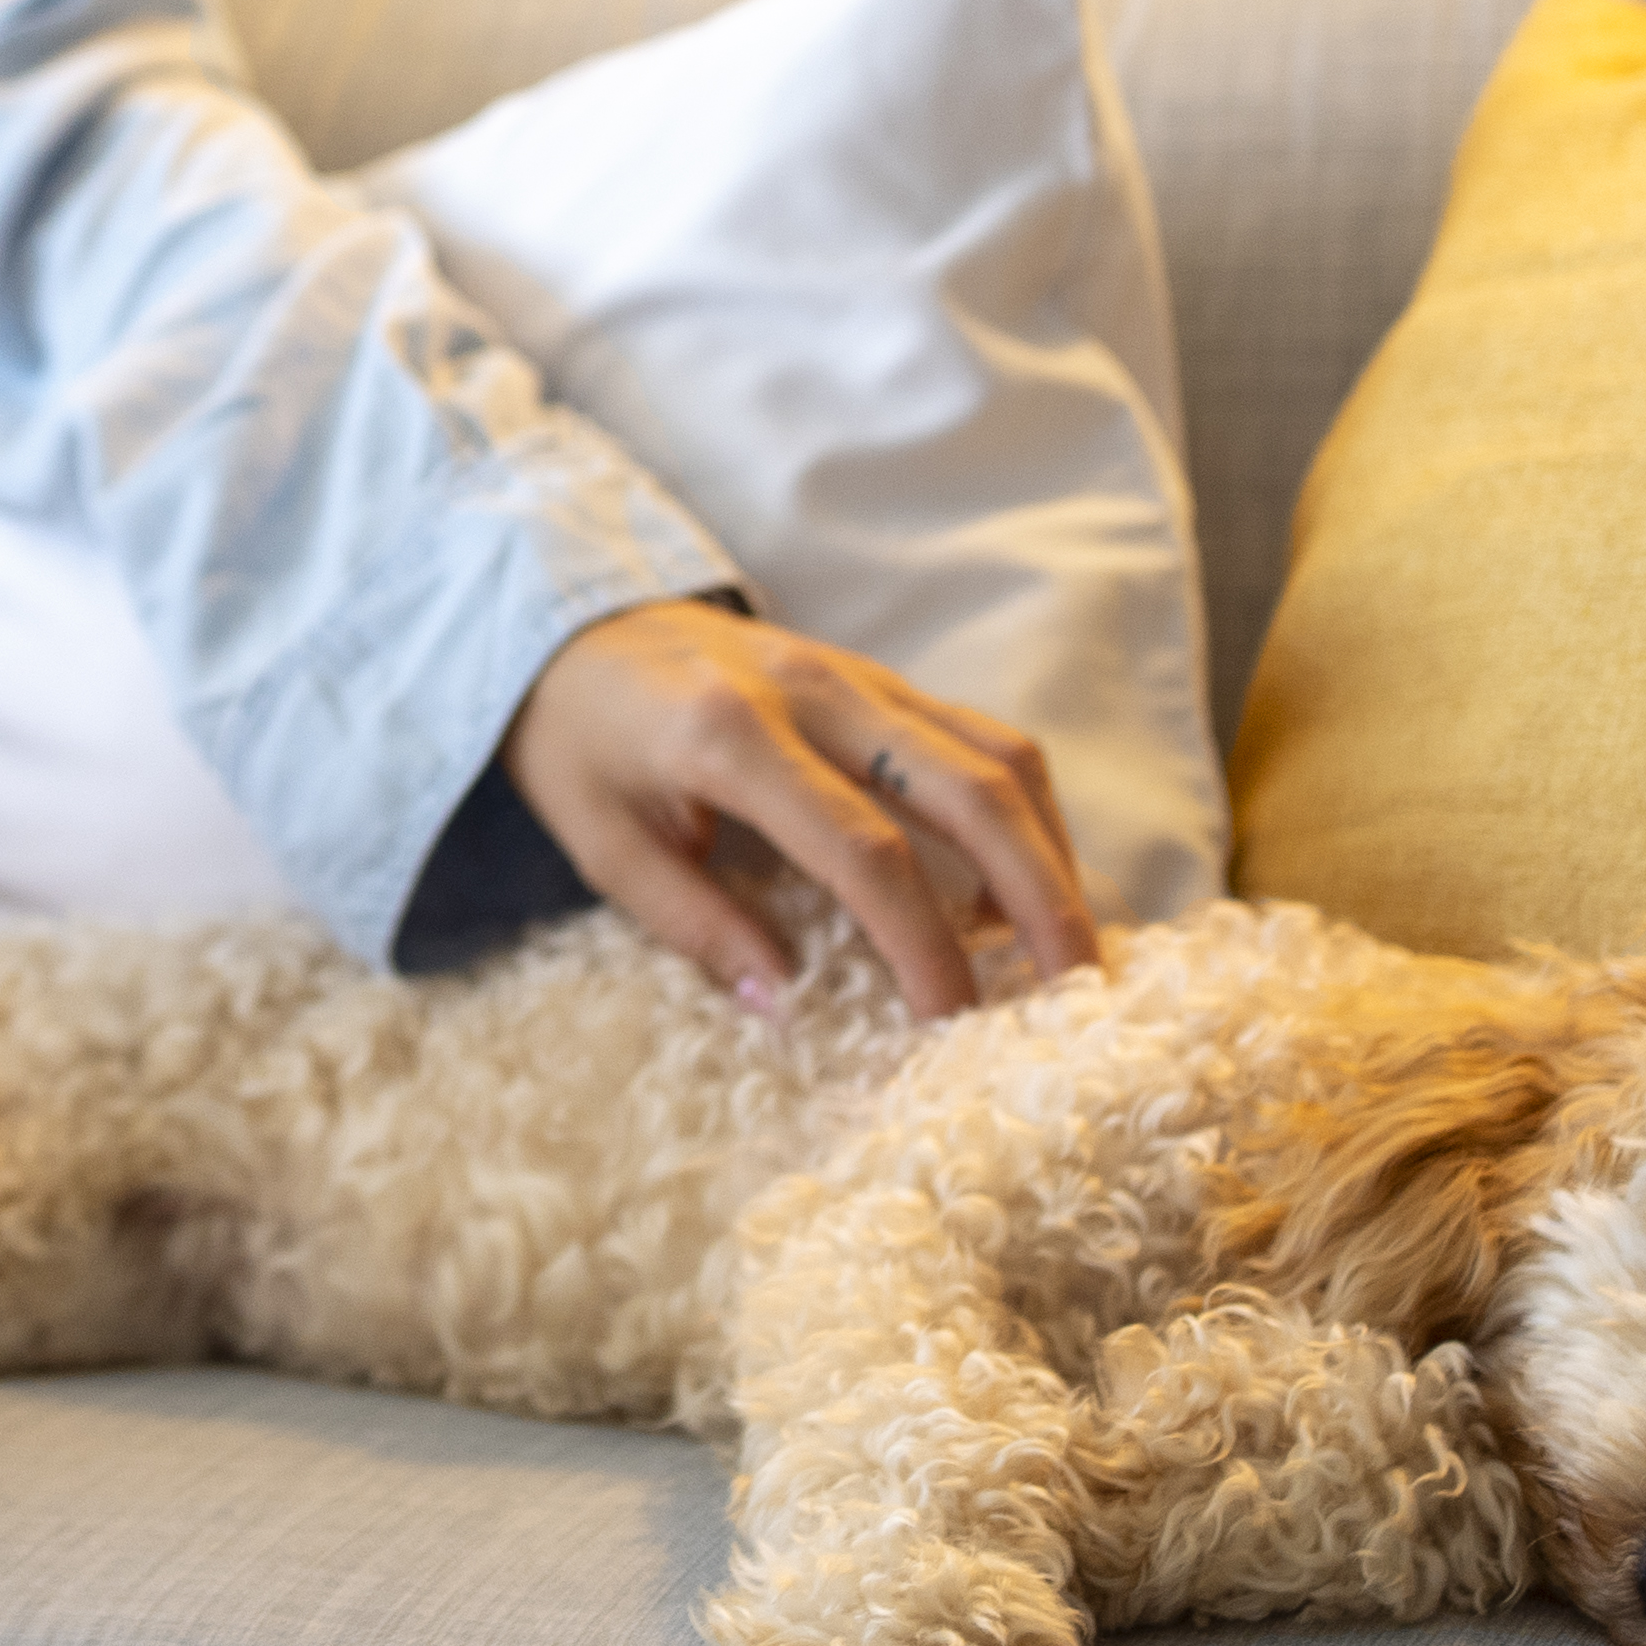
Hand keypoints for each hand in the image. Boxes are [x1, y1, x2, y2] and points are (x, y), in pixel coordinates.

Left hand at [499, 599, 1093, 1018]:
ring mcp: (856, 675)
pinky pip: (976, 736)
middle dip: (1039, 894)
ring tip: (1066, 945)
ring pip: (995, 753)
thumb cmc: (580, 745)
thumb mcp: (603, 847)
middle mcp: (813, 693)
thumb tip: (785, 1007)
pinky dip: (1020, 811)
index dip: (922, 942)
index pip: (863, 850)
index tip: (953, 1022)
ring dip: (1049, 850)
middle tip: (1077, 989)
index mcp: (732, 739)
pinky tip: (1021, 882)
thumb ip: (696, 926)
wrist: (568, 624)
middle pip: (969, 788)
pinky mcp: (876, 677)